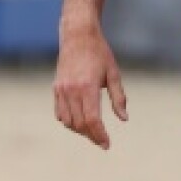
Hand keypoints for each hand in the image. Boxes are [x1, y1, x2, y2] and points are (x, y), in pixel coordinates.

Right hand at [53, 26, 127, 148]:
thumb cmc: (100, 53)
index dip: (100, 135)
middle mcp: (72, 90)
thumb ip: (118, 98)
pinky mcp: (56, 88)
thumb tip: (124, 119)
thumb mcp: (114, 74)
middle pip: (80, 124)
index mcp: (88, 87)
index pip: (92, 119)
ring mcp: (61, 90)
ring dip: (79, 130)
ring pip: (67, 122)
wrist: (78, 36)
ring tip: (92, 131)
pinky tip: (79, 121)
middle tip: (102, 140)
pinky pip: (59, 113)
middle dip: (91, 136)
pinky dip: (69, 121)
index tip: (107, 144)